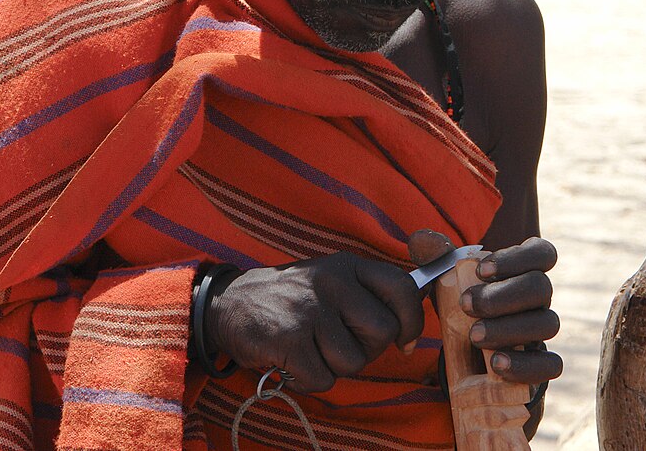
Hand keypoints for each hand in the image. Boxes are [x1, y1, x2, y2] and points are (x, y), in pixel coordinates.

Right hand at [206, 252, 423, 392]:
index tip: (404, 340)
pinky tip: (292, 362)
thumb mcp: (332, 279)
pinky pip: (322, 379)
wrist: (229, 304)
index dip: (412, 320)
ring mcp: (310, 308)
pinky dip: (308, 380)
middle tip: (339, 345)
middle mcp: (332, 282)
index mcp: (348, 265)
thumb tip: (416, 311)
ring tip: (311, 350)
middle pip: (383, 332)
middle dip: (367, 349)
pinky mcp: (289, 338)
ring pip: (354, 361)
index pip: (402, 288)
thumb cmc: (292, 298)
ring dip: (334, 367)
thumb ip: (369, 292)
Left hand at [408, 230, 562, 386]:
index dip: (517, 258)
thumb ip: (436, 256)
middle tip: (466, 304)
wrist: (467, 349)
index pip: (541, 253)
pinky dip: (525, 365)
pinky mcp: (542, 364)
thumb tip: (420, 240)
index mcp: (525, 269)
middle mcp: (540, 297)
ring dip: (509, 329)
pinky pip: (550, 365)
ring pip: (547, 324)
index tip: (481, 270)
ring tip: (474, 336)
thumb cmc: (462, 301)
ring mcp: (543, 330)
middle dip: (502, 296)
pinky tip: (497, 366)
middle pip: (541, 288)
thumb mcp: (447, 277)